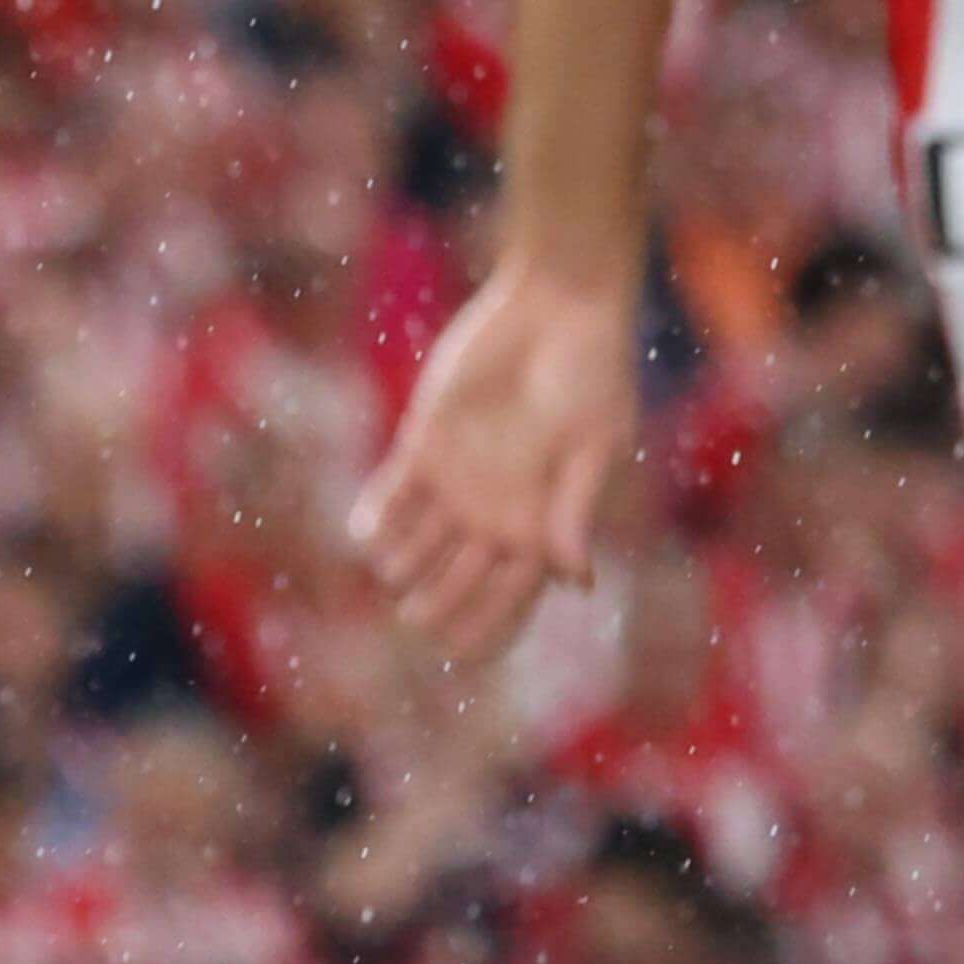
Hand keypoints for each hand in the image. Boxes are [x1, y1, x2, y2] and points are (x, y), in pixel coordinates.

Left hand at [347, 258, 638, 654]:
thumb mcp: (596, 447)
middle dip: (435, 607)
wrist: (556, 308)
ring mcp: (455, 485)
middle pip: (454, 585)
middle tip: (419, 615)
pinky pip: (388, 496)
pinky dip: (374, 519)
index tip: (459, 655)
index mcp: (541, 529)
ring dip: (400, 567)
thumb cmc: (593, 376)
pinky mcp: (422, 445)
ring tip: (397, 573)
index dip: (484, 633)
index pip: (509, 602)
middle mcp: (493, 516)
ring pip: (414, 550)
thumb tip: (577, 582)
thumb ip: (574, 510)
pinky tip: (367, 535)